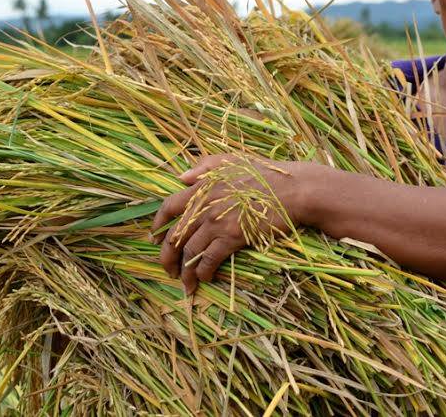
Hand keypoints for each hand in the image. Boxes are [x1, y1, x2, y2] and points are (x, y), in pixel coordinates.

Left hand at [151, 154, 304, 294]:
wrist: (292, 190)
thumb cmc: (265, 174)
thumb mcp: (231, 160)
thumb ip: (203, 167)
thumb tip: (181, 177)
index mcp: (201, 188)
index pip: (168, 207)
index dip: (157, 224)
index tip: (153, 237)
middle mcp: (204, 207)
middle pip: (175, 236)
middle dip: (167, 257)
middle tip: (168, 270)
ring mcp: (217, 223)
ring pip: (190, 252)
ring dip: (185, 271)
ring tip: (185, 283)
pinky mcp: (232, 238)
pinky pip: (210, 259)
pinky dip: (204, 272)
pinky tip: (205, 278)